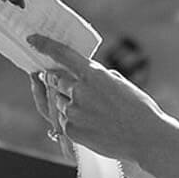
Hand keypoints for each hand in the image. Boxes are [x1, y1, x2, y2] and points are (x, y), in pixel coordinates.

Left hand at [29, 34, 173, 165]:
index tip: (32, 40)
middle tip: (58, 82)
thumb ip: (98, 78)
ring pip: (59, 103)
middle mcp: (79, 90)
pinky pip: (63, 122)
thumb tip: (83, 79)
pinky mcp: (71, 130)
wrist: (146, 137)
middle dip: (54, 80)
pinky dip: (73, 122)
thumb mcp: (120, 83)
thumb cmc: (139, 109)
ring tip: (93, 114)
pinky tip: (92, 126)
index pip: (62, 54)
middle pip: (54, 80)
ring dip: (69, 104)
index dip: (44, 45)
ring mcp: (73, 111)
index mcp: (93, 74)